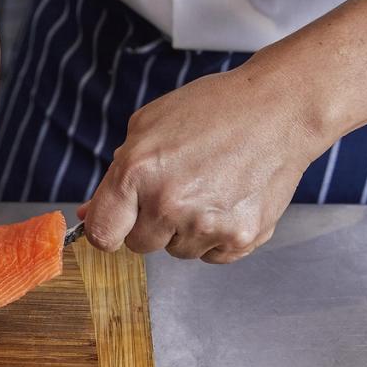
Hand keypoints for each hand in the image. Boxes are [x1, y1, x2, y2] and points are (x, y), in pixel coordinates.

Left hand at [80, 60, 325, 262]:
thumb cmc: (213, 110)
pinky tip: (227, 200)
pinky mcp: (240, 238)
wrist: (278, 111)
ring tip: (207, 187)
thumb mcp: (147, 127)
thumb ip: (115, 175)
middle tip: (174, 188)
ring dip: (183, 229)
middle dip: (148, 222)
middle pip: (138, 245)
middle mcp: (169, 205)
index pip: (101, 234)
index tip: (115, 222)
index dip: (106, 228)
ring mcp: (206, 226)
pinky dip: (215, 236)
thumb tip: (89, 214)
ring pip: (176, 251)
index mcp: (137, 174)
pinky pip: (210, 256)